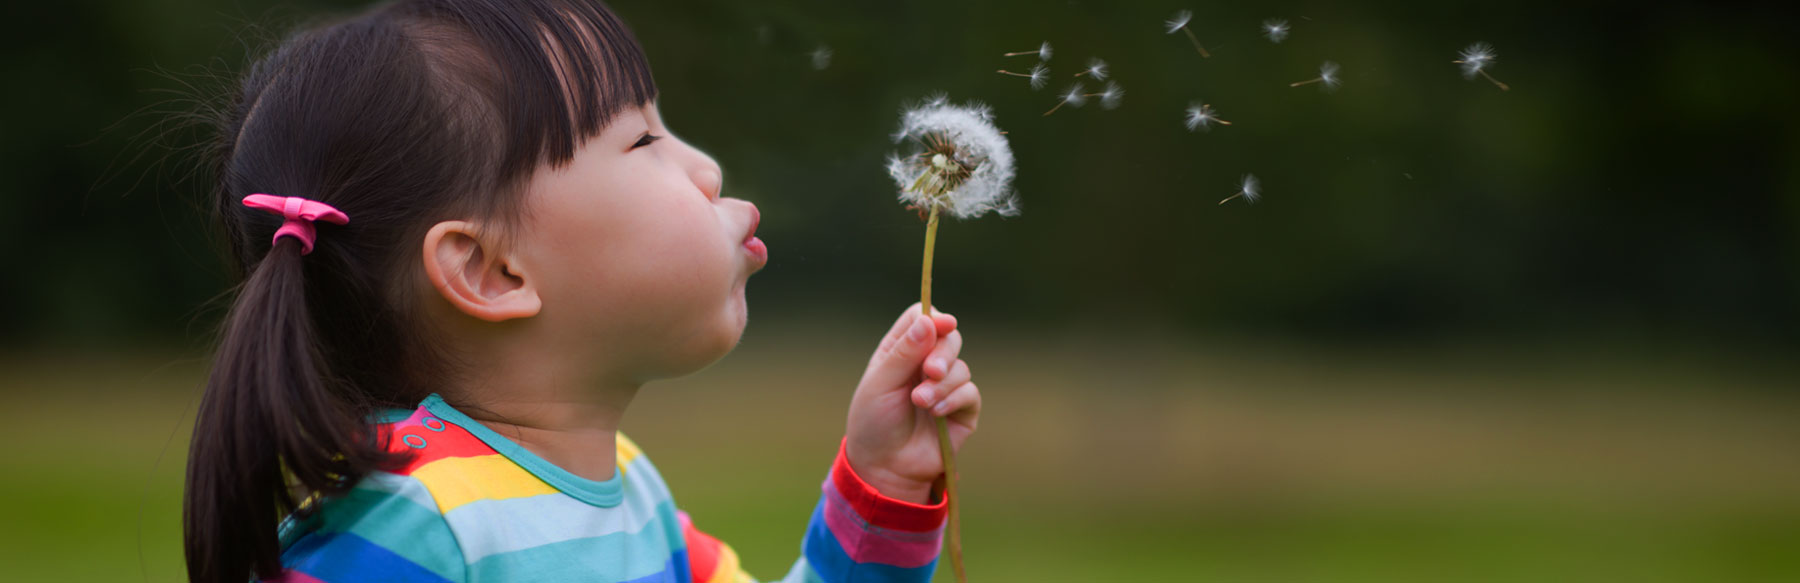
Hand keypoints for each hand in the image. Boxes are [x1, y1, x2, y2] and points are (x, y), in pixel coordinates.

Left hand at [844, 303, 981, 503]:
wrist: (885, 467)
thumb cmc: (874, 423)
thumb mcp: (880, 384)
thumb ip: (904, 352)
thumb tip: (930, 320)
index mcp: (901, 351)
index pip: (922, 319)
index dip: (934, 318)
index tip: (942, 325)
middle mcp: (925, 365)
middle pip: (949, 338)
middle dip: (943, 353)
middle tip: (931, 371)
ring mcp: (946, 387)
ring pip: (961, 367)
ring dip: (942, 385)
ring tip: (921, 403)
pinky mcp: (962, 410)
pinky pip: (970, 392)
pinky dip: (954, 399)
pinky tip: (935, 413)